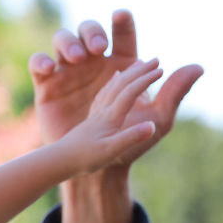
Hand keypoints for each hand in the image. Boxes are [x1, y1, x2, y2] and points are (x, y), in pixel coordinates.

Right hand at [29, 10, 202, 165]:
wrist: (94, 166)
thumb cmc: (129, 141)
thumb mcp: (158, 119)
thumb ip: (174, 92)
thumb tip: (198, 66)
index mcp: (121, 65)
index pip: (123, 36)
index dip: (122, 22)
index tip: (121, 15)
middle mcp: (94, 63)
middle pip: (89, 31)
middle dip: (91, 32)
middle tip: (98, 47)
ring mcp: (69, 72)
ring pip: (63, 41)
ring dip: (68, 42)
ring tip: (76, 57)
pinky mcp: (48, 86)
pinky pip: (39, 64)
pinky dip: (41, 61)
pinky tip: (49, 68)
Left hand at [59, 58, 160, 173]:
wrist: (60, 162)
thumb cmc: (85, 159)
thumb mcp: (110, 151)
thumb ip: (130, 137)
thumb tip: (151, 126)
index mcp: (109, 116)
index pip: (130, 92)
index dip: (146, 79)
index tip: (162, 69)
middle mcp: (102, 109)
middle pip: (122, 83)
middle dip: (140, 70)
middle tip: (156, 60)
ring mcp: (96, 112)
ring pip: (112, 86)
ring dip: (128, 73)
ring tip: (139, 65)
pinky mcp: (92, 117)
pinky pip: (104, 94)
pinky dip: (113, 83)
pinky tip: (114, 81)